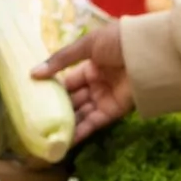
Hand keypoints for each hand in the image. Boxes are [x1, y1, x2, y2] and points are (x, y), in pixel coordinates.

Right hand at [32, 22, 132, 143]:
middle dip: (59, 109)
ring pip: (83, 113)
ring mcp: (107, 98)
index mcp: (92, 65)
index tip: (35, 99)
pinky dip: (82, 131)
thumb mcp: (87, 45)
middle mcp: (99, 83)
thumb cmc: (118, 41)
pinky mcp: (115, 111)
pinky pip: (95, 122)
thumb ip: (60, 60)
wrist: (147, 51)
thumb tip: (33, 73)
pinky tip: (66, 139)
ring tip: (47, 133)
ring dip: (68, 123)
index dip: (54, 89)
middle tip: (38, 119)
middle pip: (75, 99)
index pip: (69, 81)